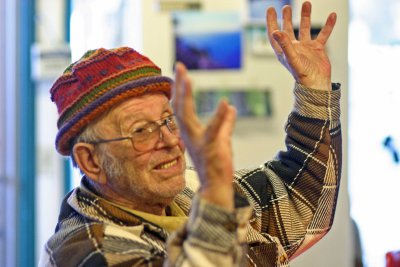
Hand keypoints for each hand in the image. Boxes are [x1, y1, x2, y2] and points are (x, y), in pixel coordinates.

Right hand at [172, 63, 236, 209]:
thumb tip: (231, 107)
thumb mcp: (222, 139)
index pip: (182, 107)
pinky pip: (213, 131)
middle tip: (178, 67)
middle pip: (180, 107)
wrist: (215, 187)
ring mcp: (198, 141)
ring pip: (186, 116)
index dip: (180, 89)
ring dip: (185, 97)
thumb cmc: (216, 165)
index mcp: (191, 132)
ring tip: (186, 78)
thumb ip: (225, 123)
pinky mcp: (210, 148)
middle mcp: (190, 135)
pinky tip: (225, 104)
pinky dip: (219, 117)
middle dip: (178, 86)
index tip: (180, 71)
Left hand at [266, 1, 336, 89]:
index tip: (270, 9)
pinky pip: (323, 34)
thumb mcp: (292, 58)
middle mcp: (293, 48)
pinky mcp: (317, 49)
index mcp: (283, 51)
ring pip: (305, 29)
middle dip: (286, 18)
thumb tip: (275, 31)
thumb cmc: (302, 75)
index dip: (271, 22)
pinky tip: (332, 16)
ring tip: (307, 4)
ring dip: (306, 17)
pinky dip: (327, 26)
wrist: (317, 84)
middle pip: (288, 30)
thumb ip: (284, 44)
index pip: (274, 34)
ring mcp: (305, 48)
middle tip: (286, 7)